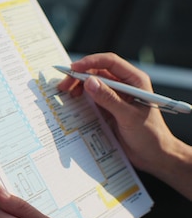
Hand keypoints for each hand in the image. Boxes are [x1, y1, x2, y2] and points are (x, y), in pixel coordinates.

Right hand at [57, 53, 186, 178]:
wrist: (153, 155)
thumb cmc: (150, 135)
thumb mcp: (128, 116)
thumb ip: (109, 98)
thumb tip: (89, 82)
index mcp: (135, 81)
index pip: (110, 63)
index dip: (90, 62)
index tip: (73, 68)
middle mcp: (124, 85)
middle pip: (97, 71)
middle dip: (79, 75)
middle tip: (64, 85)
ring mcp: (115, 96)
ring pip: (92, 84)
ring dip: (78, 86)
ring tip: (67, 94)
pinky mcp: (108, 107)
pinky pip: (91, 97)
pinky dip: (81, 98)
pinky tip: (73, 102)